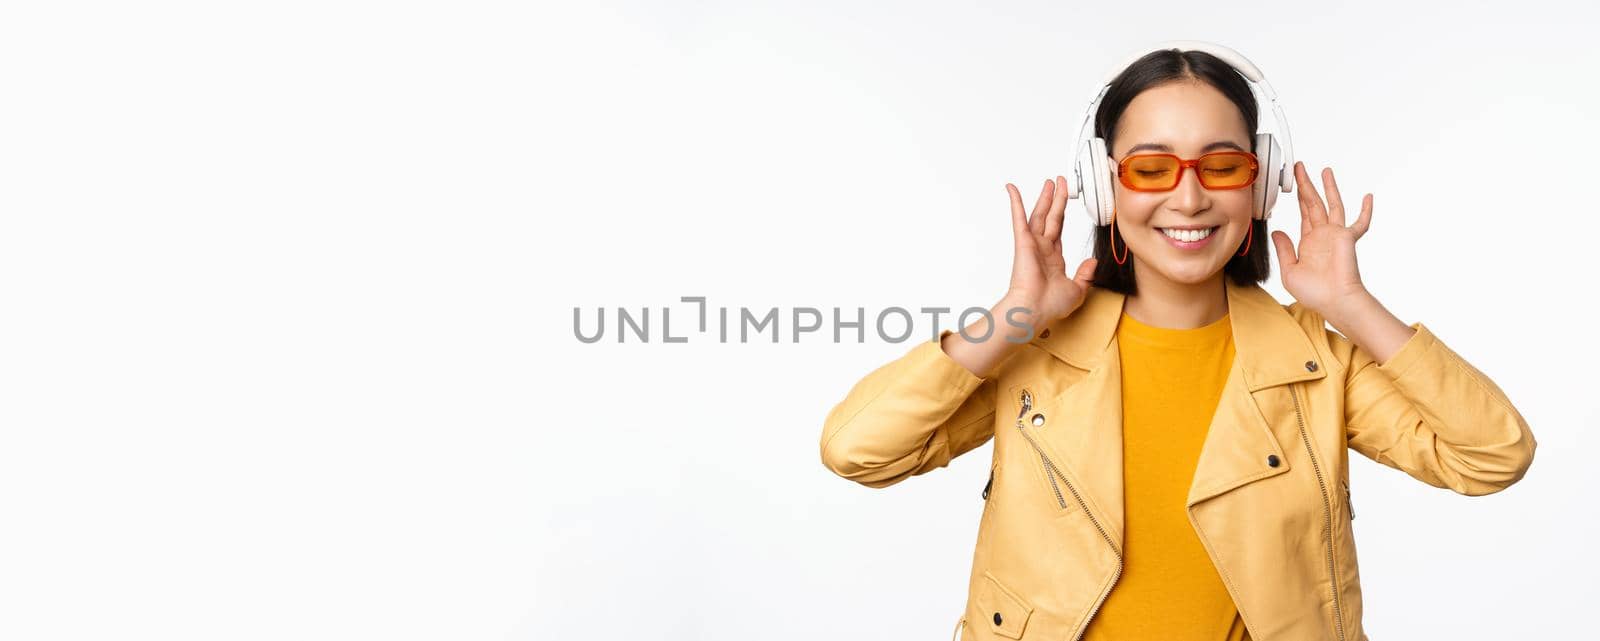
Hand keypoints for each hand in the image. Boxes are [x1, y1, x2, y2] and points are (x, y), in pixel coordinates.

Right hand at [1004, 176, 1096, 333]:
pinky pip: (1019, 218)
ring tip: (1050, 182)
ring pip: (1039, 214)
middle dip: (1055, 199)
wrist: (1034, 310)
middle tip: (1058, 182)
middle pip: (1050, 217)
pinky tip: (1012, 188)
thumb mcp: (1077, 290)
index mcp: (1053, 258)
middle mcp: (1042, 249)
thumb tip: (1092, 262)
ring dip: (1044, 197)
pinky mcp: (1023, 242)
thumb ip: (1085, 275)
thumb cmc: (1050, 305)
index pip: (1058, 230)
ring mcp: (1032, 244)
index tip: (1063, 202)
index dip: (1062, 214)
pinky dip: (1016, 202)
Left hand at [1270, 162, 1374, 318]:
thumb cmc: (1313, 292)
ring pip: (1332, 205)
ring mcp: (1336, 235)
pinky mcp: (1347, 238)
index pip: (1302, 213)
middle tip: (1299, 167)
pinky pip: (1360, 223)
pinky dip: (1365, 210)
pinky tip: (1367, 196)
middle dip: (1306, 184)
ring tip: (1324, 170)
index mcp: (1309, 241)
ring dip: (1328, 188)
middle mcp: (1323, 235)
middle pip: (1313, 203)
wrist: (1333, 302)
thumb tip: (1277, 231)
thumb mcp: (1290, 271)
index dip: (1297, 197)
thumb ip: (1284, 250)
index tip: (1290, 182)